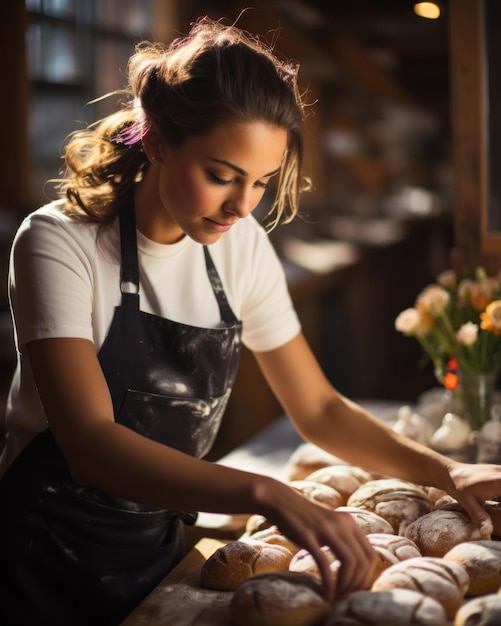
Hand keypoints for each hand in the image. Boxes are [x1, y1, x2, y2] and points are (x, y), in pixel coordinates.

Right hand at [260, 481, 378, 601]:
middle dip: (356, 586)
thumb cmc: (305, 517)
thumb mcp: (330, 523)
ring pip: (349, 563)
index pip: (371, 555)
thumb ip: (344, 538)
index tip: (355, 590)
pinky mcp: (308, 536)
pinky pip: (324, 564)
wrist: (281, 500)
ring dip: (345, 586)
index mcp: (349, 522)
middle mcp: (342, 523)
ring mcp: (325, 528)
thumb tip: (356, 568)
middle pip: (362, 562)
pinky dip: (328, 584)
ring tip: (336, 597)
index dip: (366, 578)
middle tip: (345, 597)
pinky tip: (325, 594)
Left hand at [445, 461, 500, 534]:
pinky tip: (496, 499)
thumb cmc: (459, 488)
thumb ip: (480, 518)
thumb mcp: (469, 504)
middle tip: (497, 505)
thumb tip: (486, 534)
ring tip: (495, 503)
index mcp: (498, 482)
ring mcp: (500, 470)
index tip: (499, 506)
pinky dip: (500, 493)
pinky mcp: (499, 470)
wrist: (450, 472)